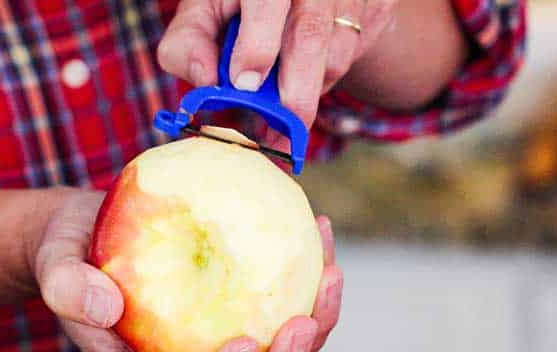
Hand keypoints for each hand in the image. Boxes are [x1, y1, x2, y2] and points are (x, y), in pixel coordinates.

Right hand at [32, 188, 342, 351]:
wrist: (83, 234)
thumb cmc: (67, 253)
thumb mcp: (55, 263)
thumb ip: (67, 288)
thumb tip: (107, 309)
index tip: (241, 347)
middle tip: (305, 321)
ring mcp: (213, 350)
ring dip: (313, 328)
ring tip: (330, 275)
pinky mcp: (235, 318)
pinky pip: (279, 316)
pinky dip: (307, 288)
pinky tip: (320, 238)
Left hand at [158, 0, 397, 127]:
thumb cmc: (236, 6)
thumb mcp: (202, 14)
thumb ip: (188, 44)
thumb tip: (204, 79)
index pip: (266, 2)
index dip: (256, 46)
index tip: (243, 85)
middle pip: (310, 35)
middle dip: (294, 94)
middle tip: (279, 134)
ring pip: (335, 55)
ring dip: (308, 91)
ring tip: (282, 105)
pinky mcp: (369, 9)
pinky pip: (350, 59)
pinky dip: (324, 82)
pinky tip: (302, 79)